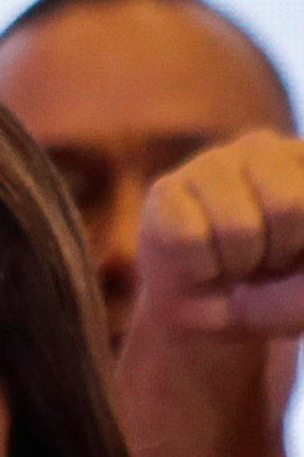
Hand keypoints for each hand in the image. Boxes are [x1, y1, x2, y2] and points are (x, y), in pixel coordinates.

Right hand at [135, 131, 303, 339]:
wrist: (213, 309)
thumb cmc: (278, 286)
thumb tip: (266, 222)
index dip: (303, 242)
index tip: (297, 254)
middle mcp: (265, 147)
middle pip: (287, 206)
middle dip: (278, 254)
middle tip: (268, 261)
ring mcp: (212, 163)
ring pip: (237, 227)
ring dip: (238, 265)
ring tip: (236, 264)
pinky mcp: (166, 189)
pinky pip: (189, 238)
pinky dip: (201, 268)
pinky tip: (203, 263)